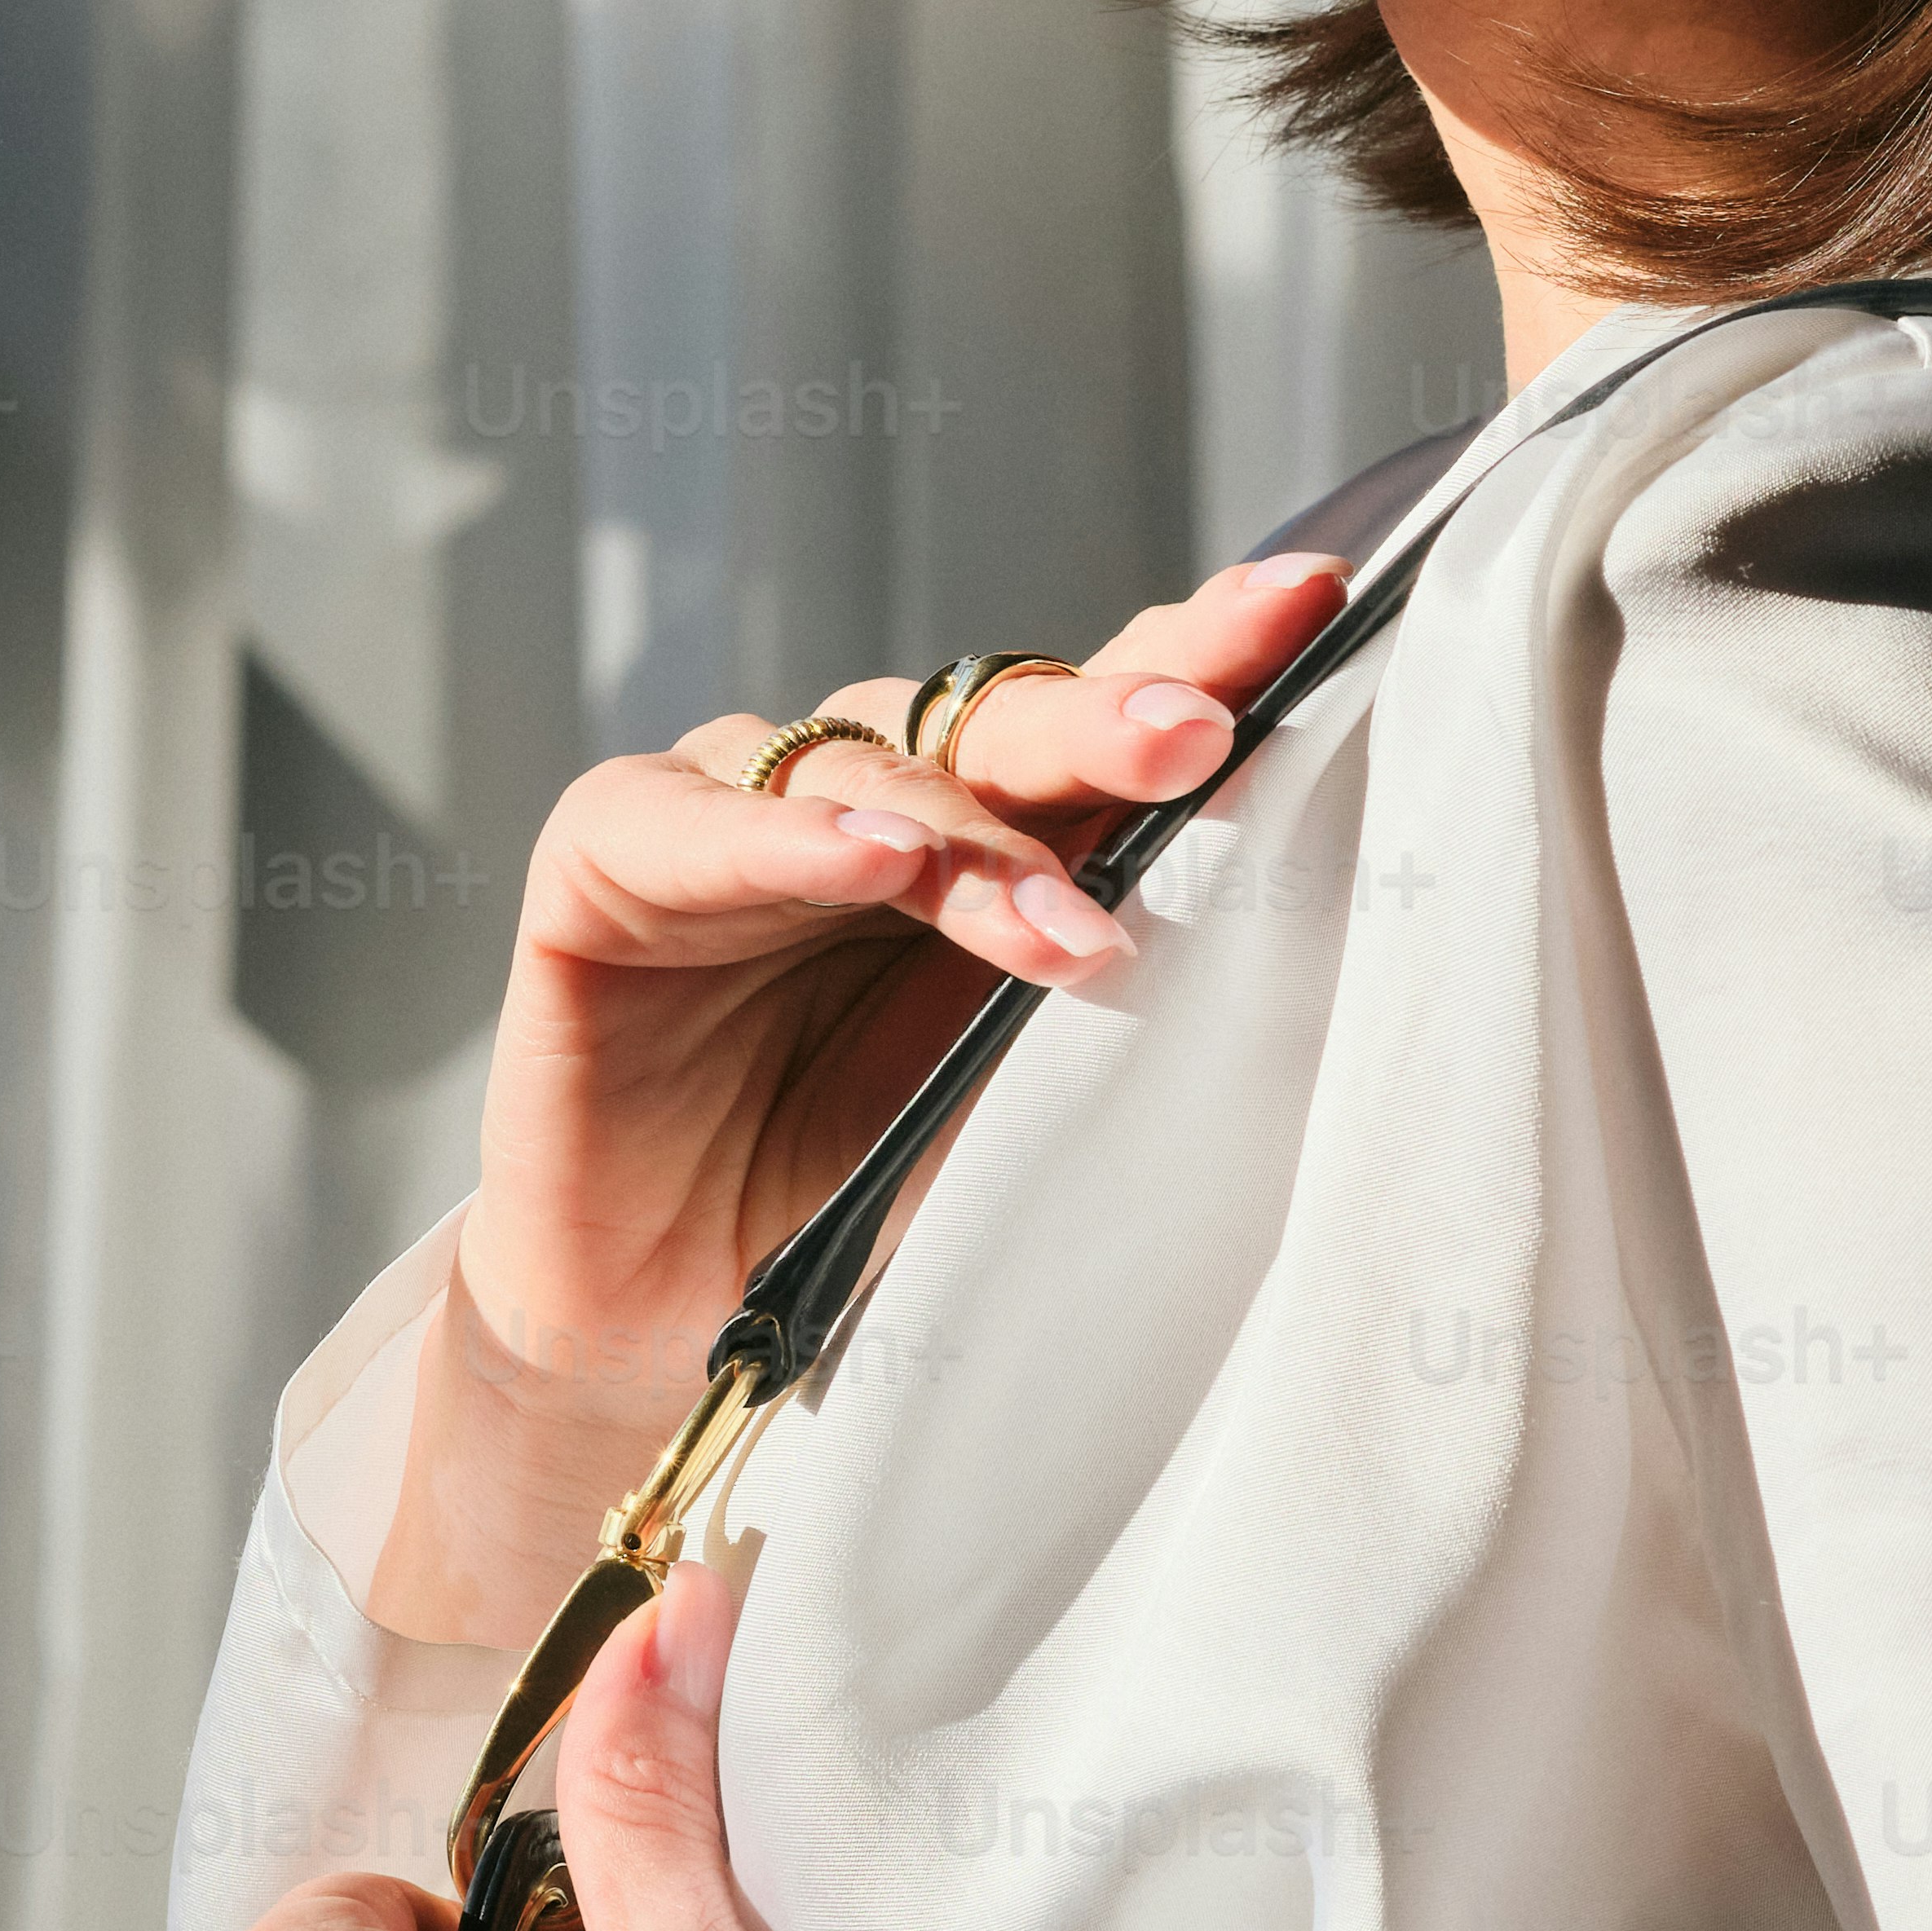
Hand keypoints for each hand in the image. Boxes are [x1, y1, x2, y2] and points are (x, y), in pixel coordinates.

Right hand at [393, 556, 1348, 1638]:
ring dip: (978, 845)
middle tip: (1201, 740)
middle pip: (1001, 718)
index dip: (1205, 650)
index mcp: (1000, 821)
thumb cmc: (880, 1196)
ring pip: (871, 769)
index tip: (1316, 606)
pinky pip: (696, 822)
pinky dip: (789, 839)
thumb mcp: (1045, 1085)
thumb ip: (1141, 981)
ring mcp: (738, 804)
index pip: (1110, 709)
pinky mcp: (608, 857)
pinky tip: (877, 862)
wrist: (690, 1324)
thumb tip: (1323, 913)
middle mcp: (874, 785)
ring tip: (1070, 930)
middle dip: (1110, 721)